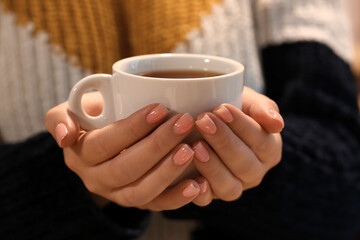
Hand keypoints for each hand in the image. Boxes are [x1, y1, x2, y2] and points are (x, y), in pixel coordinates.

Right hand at [45, 93, 202, 210]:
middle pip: (126, 168)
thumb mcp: (69, 109)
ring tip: (191, 150)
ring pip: (141, 191)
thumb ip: (60, 116)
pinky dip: (178, 197)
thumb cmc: (94, 117)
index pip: (105, 143)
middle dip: (157, 145)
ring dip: (168, 172)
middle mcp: (96, 179)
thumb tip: (64, 135)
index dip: (133, 128)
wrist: (103, 137)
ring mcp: (118, 194)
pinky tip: (198, 183)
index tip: (160, 108)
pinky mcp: (139, 201)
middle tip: (184, 122)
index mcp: (80, 154)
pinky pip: (156, 205)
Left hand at [191, 87, 283, 205]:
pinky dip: (200, 192)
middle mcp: (254, 172)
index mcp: (269, 149)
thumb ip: (263, 108)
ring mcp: (234, 186)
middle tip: (202, 121)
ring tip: (195, 145)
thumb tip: (277, 124)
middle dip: (222, 141)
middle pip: (244, 164)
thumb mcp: (248, 101)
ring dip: (212, 166)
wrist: (207, 119)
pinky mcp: (211, 194)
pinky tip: (190, 178)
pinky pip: (207, 200)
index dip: (241, 126)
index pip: (261, 141)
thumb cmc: (231, 108)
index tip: (221, 108)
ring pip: (229, 186)